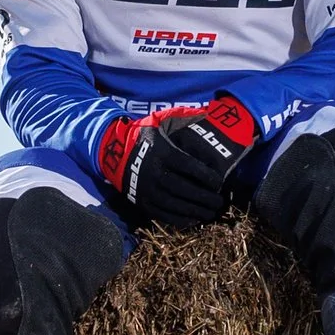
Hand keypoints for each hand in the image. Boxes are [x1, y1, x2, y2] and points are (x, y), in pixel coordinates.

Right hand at [95, 94, 258, 226]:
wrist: (115, 152)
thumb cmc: (146, 138)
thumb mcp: (161, 124)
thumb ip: (182, 121)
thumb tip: (207, 113)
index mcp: (162, 152)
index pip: (188, 166)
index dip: (206, 176)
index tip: (219, 183)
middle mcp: (154, 172)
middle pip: (184, 188)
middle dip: (204, 197)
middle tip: (220, 202)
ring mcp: (146, 189)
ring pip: (175, 204)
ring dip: (195, 210)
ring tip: (211, 213)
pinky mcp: (141, 201)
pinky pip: (162, 214)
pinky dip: (179, 220)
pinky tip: (194, 220)